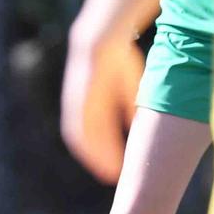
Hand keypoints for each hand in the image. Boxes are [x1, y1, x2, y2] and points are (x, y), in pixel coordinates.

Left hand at [60, 33, 143, 183]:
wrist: (101, 39)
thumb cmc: (117, 58)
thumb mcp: (127, 86)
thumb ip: (128, 105)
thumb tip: (137, 123)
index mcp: (90, 101)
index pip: (93, 132)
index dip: (102, 149)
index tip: (114, 164)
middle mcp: (80, 105)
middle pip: (86, 138)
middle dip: (98, 157)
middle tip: (111, 175)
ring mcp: (77, 103)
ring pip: (82, 137)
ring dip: (95, 155)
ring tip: (108, 171)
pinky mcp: (77, 101)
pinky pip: (81, 128)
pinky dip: (91, 144)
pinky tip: (99, 155)